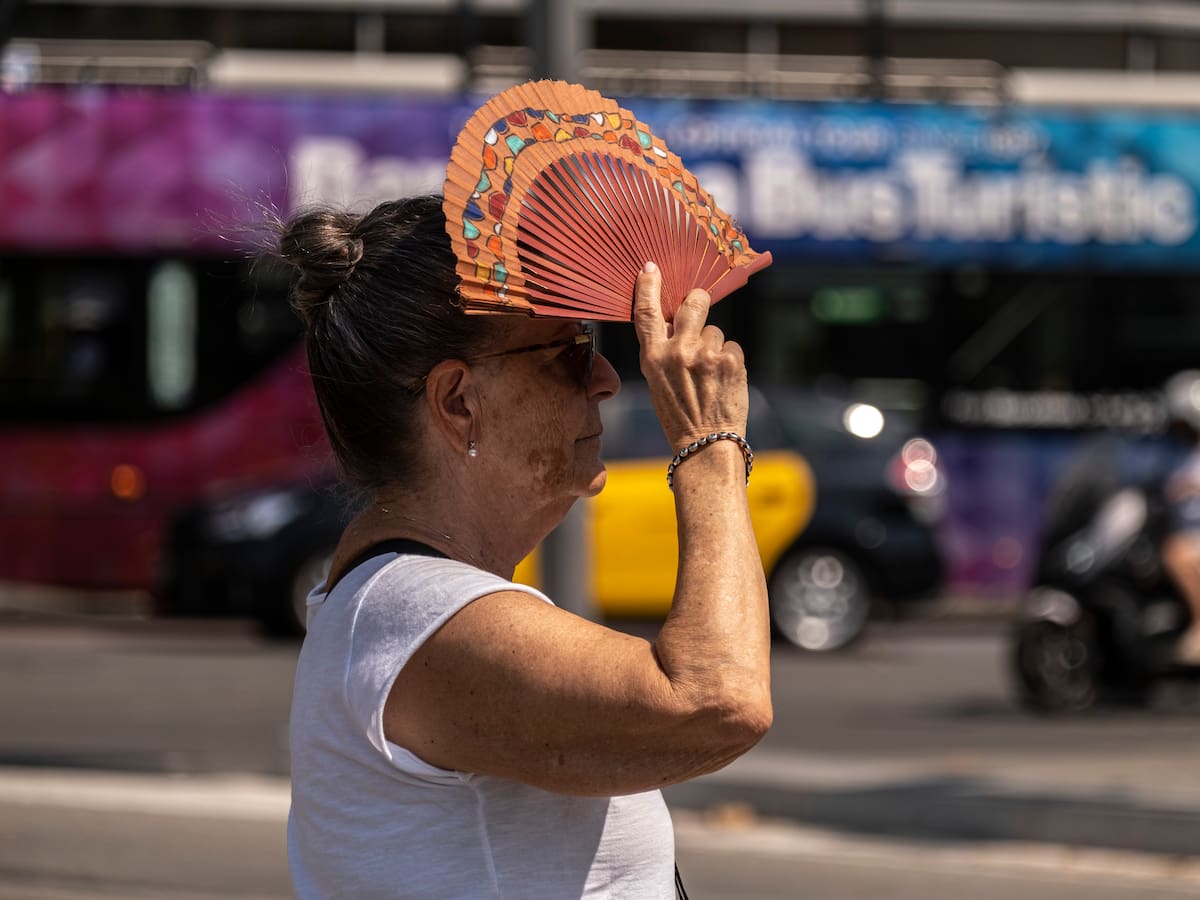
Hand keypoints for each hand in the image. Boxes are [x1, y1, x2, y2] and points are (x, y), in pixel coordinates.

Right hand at [633, 262, 748, 449]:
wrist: (705, 444)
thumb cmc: (679, 414)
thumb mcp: (657, 381)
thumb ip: (663, 350)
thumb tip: (673, 320)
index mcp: (653, 357)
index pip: (646, 313)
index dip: (648, 286)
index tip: (651, 268)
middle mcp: (678, 351)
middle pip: (693, 303)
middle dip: (699, 301)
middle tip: (700, 305)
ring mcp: (706, 354)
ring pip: (716, 331)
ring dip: (715, 346)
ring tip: (710, 375)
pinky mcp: (731, 360)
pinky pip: (732, 346)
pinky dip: (730, 361)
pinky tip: (724, 381)